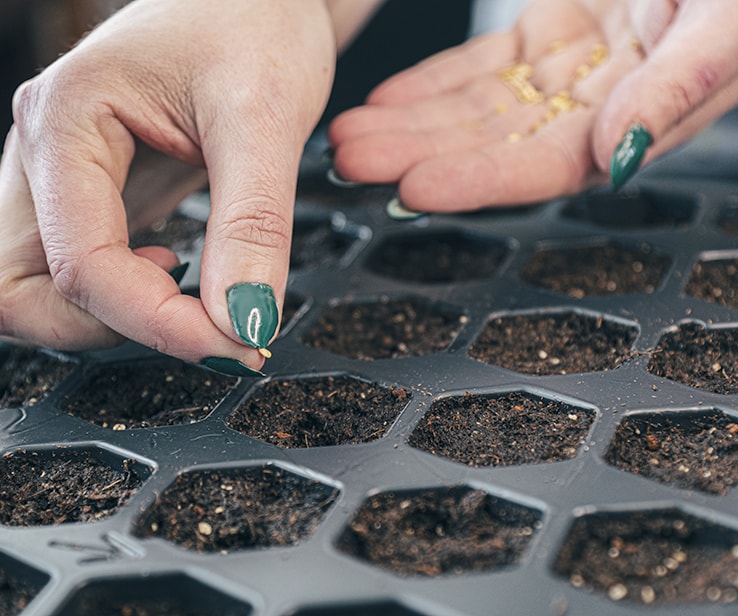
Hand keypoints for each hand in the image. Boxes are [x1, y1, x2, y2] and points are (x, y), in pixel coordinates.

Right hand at [1, 0, 336, 371]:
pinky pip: (81, 270)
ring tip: (199, 301)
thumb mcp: (263, 118)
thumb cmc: (252, 22)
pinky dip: (127, 298)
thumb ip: (252, 225)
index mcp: (65, 121)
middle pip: (20, 291)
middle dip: (111, 330)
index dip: (156, 322)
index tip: (234, 343)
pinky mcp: (95, 193)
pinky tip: (182, 276)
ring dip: (116, 319)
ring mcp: (62, 178)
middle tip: (207, 331)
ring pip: (42, 289)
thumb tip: (245, 321)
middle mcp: (45, 154)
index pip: (80, 264)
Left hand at [328, 0, 737, 211]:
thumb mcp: (725, 23)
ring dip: (408, 124)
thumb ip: (677, 90)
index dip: (476, 180)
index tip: (413, 185)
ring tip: (348, 135)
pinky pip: (479, 68)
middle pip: (491, 146)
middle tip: (352, 162)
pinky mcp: (547, 34)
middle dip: (416, 154)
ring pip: (473, 110)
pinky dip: (429, 85)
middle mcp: (594, 109)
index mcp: (641, 119)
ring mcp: (566, 73)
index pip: (544, 167)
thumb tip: (617, 157)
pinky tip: (386, 101)